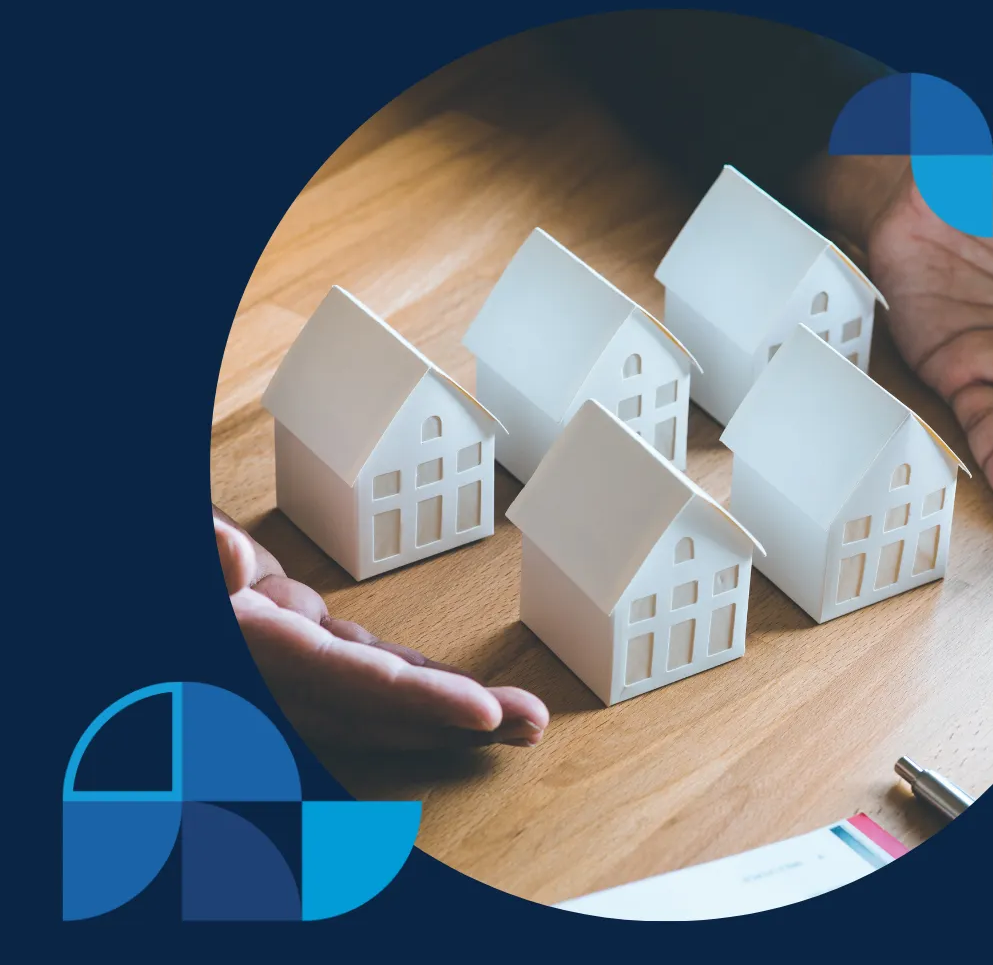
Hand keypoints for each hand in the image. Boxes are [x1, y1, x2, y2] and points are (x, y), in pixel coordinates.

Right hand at [214, 507, 547, 749]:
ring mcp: (301, 669)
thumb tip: (229, 554)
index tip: (482, 712)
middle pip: (387, 707)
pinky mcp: (310, 650)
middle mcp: (287, 677)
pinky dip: (427, 684)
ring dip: (457, 708)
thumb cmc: (187, 568)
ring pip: (390, 696)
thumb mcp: (190, 562)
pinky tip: (475, 698)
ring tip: (524, 719)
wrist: (172, 574)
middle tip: (533, 725)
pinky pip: (376, 673)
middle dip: (461, 722)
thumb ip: (207, 566)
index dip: (419, 701)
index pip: (352, 683)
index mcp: (263, 656)